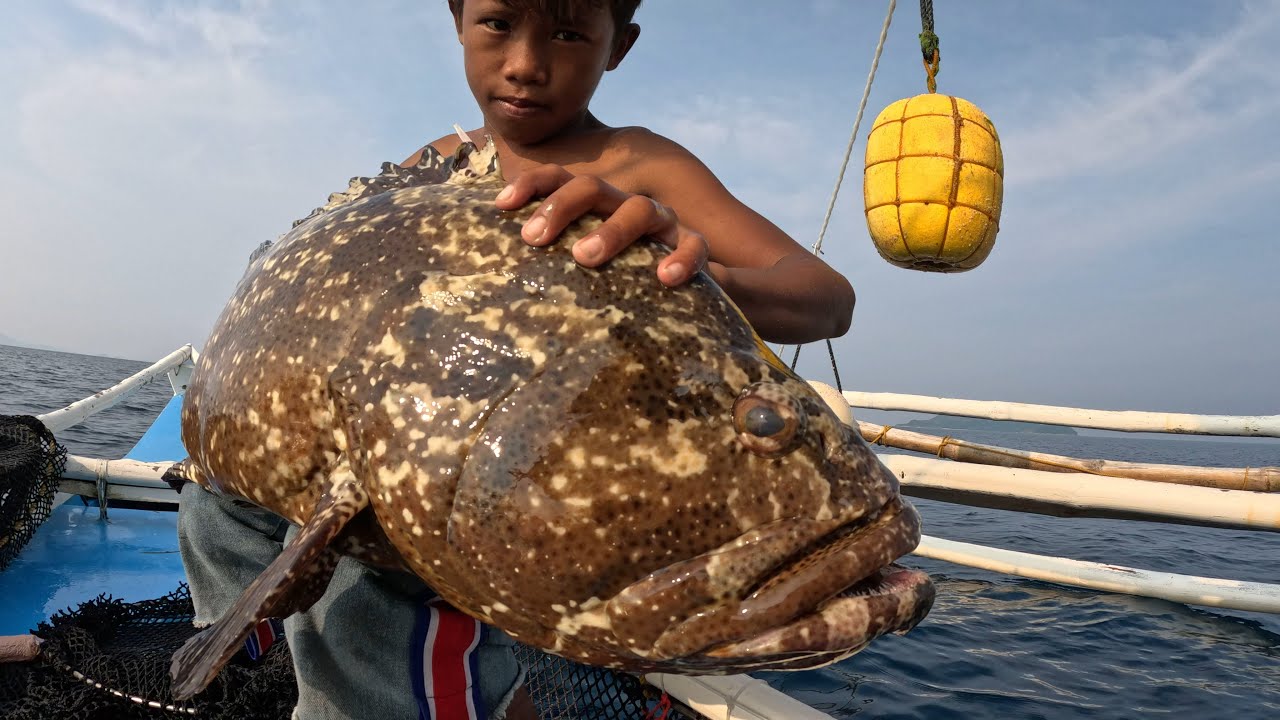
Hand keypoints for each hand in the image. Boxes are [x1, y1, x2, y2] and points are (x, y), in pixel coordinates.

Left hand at [495, 164, 709, 286]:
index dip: (531, 185)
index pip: (558, 179)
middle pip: (593, 188)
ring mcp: (660, 222)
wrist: (678, 288)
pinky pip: (692, 245)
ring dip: (611, 230)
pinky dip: (681, 257)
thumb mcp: (573, 265)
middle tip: (534, 238)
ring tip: (583, 257)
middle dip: (561, 207)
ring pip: (640, 209)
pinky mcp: (689, 246)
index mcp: (593, 205)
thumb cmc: (614, 277)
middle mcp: (623, 205)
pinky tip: (664, 277)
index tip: (502, 206)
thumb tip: (490, 271)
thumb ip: (544, 261)